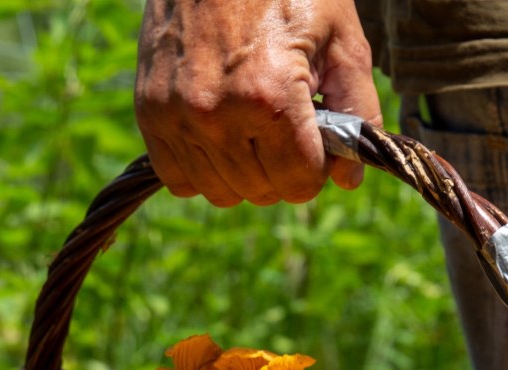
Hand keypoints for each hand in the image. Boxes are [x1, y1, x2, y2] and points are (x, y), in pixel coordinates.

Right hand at [135, 0, 381, 206]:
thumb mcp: (343, 40)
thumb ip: (357, 111)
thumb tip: (349, 177)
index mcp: (270, 97)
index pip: (300, 182)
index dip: (318, 168)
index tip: (317, 140)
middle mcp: (218, 114)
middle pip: (263, 191)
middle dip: (285, 169)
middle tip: (286, 125)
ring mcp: (177, 115)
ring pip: (221, 192)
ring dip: (245, 173)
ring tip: (254, 128)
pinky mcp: (150, 111)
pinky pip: (179, 178)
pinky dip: (203, 169)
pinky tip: (221, 136)